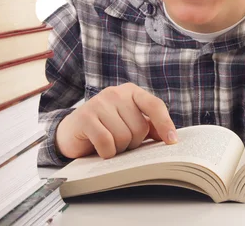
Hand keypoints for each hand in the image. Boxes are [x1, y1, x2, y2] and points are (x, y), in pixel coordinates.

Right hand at [55, 83, 177, 158]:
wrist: (71, 132)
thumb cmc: (106, 128)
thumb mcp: (129, 124)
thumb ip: (149, 127)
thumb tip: (170, 137)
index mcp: (131, 92)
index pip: (154, 105)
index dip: (165, 124)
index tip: (172, 142)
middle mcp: (116, 93)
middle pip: (139, 127)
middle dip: (133, 143)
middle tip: (121, 143)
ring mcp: (99, 103)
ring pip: (123, 137)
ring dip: (118, 149)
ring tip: (109, 144)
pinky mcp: (85, 117)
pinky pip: (106, 142)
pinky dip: (106, 153)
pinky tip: (101, 150)